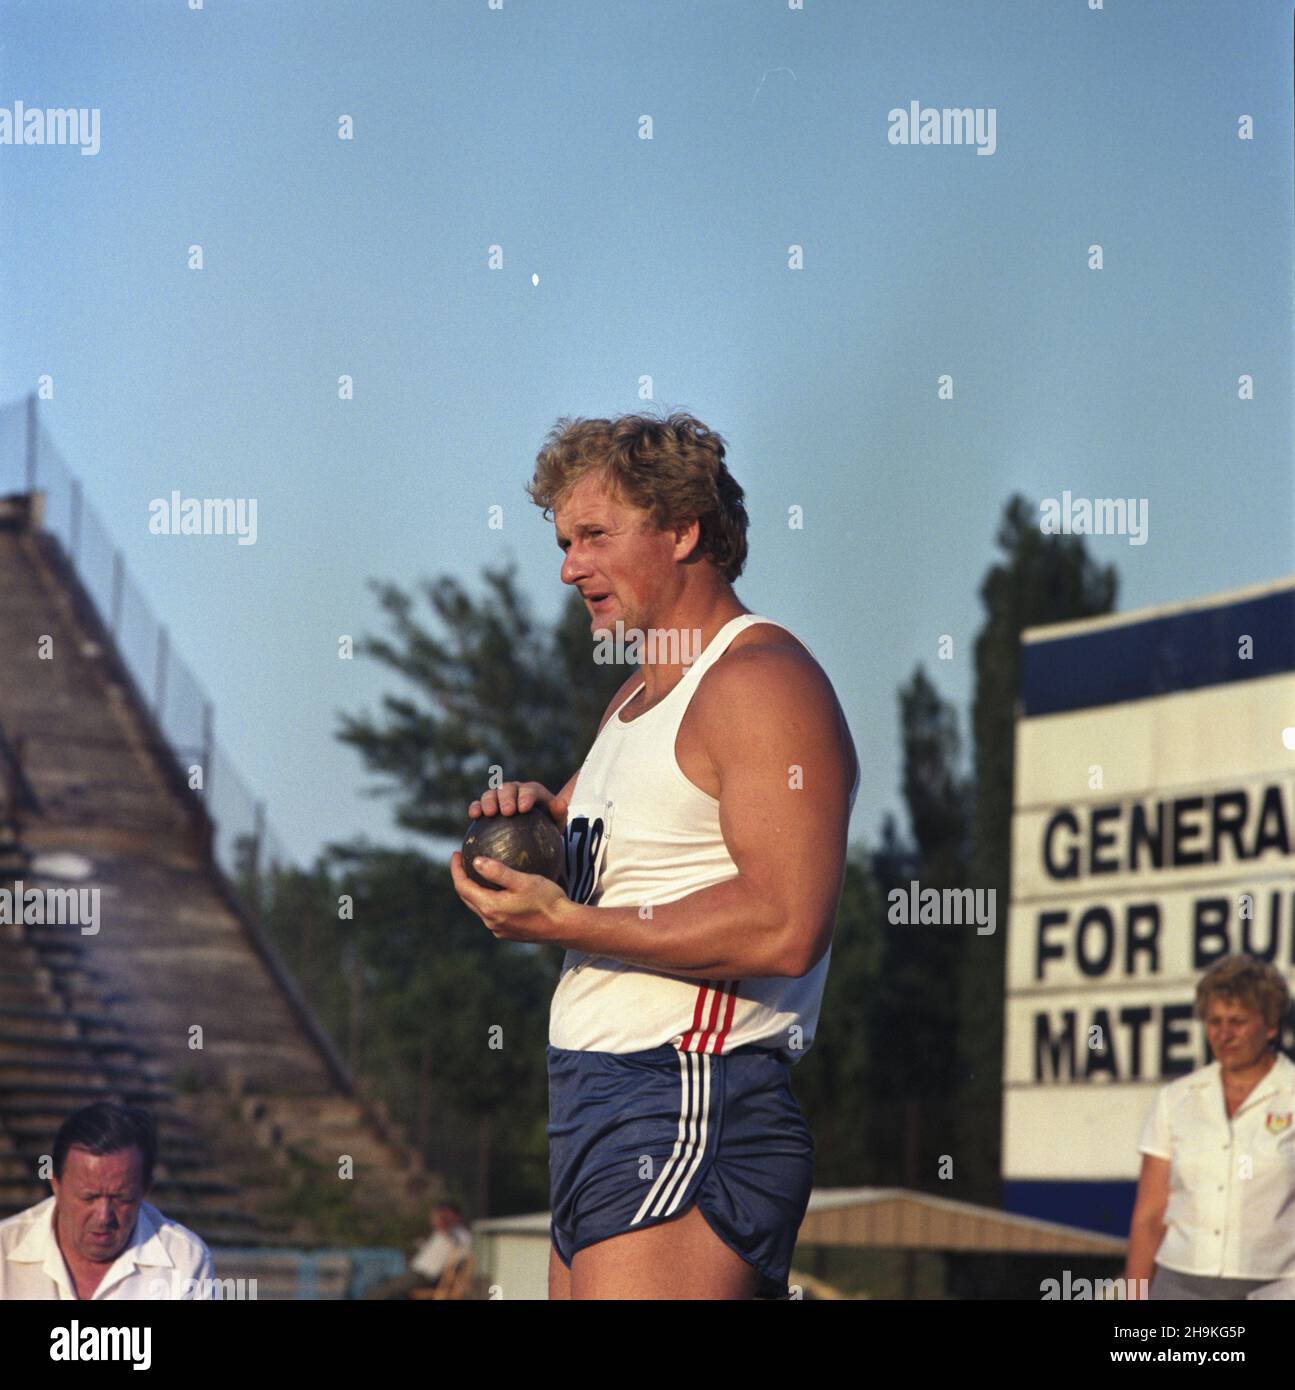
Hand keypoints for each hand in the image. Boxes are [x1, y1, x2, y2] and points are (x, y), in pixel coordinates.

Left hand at [450, 849, 574, 944]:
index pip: (463, 887)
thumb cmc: (547, 900)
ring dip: (474, 891)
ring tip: (477, 874)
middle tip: (463, 862)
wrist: (565, 926)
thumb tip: (476, 861)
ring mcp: (499, 929)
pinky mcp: (508, 933)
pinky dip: (487, 900)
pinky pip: (491, 914)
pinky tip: (498, 891)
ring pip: (479, 907)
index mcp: (490, 907)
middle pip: (467, 898)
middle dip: (462, 879)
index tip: (456, 853)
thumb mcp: (523, 881)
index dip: (456, 870)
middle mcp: (491, 921)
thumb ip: (498, 872)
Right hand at [468, 780, 568, 826]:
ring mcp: (499, 797)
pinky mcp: (486, 806)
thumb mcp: (557, 822)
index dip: (526, 796)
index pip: (529, 790)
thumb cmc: (547, 828)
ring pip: (491, 793)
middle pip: (508, 788)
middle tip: (507, 812)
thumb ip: (559, 812)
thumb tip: (560, 804)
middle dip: (507, 798)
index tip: (524, 808)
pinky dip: (475, 807)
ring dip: (489, 801)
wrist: (531, 833)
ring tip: (488, 813)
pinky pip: (478, 804)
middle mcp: (514, 790)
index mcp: (532, 791)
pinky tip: (473, 816)